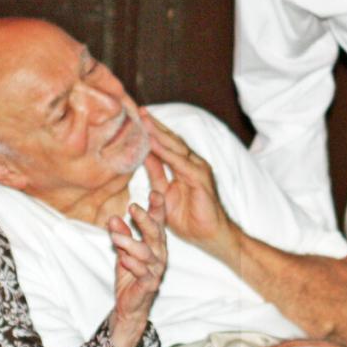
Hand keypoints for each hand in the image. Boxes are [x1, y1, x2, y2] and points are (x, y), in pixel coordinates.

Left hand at [108, 190, 166, 346]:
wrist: (130, 306)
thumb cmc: (130, 275)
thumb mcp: (123, 251)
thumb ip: (121, 235)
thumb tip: (112, 217)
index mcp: (155, 243)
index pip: (158, 222)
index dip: (158, 207)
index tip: (154, 192)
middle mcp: (159, 254)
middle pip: (155, 233)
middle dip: (144, 219)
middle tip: (133, 207)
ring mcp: (155, 270)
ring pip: (146, 252)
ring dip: (130, 242)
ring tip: (115, 236)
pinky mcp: (149, 284)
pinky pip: (143, 273)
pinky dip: (133, 265)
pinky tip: (124, 258)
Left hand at [141, 110, 234, 254]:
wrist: (210, 236)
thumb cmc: (189, 218)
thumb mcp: (164, 193)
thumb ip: (156, 174)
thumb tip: (143, 156)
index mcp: (184, 165)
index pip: (167, 143)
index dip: (152, 130)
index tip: (136, 117)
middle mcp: (192, 163)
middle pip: (172, 139)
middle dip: (155, 125)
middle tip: (139, 110)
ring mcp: (198, 169)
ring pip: (176, 147)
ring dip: (159, 133)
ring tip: (144, 121)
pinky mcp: (200, 179)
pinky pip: (180, 163)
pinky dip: (166, 152)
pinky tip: (154, 144)